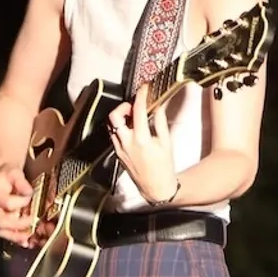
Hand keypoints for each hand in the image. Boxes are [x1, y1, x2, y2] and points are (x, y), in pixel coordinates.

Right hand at [0, 166, 34, 246]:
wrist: (5, 177)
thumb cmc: (8, 175)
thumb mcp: (15, 173)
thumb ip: (21, 182)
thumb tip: (28, 192)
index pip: (7, 204)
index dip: (19, 202)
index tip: (28, 197)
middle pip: (3, 222)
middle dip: (19, 224)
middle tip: (32, 220)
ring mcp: (0, 216)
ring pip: (5, 231)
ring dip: (17, 236)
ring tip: (28, 238)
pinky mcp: (6, 221)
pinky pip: (9, 233)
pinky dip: (17, 239)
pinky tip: (26, 242)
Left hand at [108, 84, 178, 201]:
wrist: (155, 187)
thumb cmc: (164, 166)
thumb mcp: (166, 142)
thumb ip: (160, 122)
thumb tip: (159, 106)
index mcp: (141, 139)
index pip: (137, 110)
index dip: (141, 96)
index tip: (144, 88)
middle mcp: (127, 143)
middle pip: (115, 116)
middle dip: (123, 106)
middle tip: (133, 106)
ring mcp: (119, 149)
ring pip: (111, 126)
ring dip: (120, 117)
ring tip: (132, 117)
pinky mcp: (117, 154)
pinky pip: (113, 136)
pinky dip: (119, 128)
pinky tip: (130, 129)